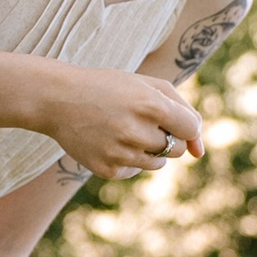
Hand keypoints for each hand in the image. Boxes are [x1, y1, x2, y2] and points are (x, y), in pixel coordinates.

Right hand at [37, 66, 203, 179]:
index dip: (184, 124)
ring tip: (124, 129)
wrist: (57, 99)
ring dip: (150, 148)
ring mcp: (120, 154)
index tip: (169, 118)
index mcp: (150, 105)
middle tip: (141, 120)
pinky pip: (135, 171)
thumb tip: (200, 152)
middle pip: (177, 149)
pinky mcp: (107, 170)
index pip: (191, 129)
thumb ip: (184, 111)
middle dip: (168, 136)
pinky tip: (109, 140)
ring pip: (159, 163)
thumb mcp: (148, 85)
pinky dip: (129, 159)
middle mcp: (136, 132)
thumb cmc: (109, 88)